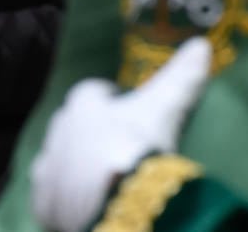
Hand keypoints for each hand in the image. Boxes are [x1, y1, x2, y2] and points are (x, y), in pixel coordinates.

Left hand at [30, 37, 211, 231]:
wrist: (118, 200)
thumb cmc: (138, 144)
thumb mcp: (164, 108)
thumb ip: (181, 77)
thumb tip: (202, 44)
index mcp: (82, 105)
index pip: (91, 92)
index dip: (108, 97)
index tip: (123, 104)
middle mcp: (59, 132)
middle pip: (72, 125)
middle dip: (90, 130)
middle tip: (115, 144)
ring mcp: (49, 169)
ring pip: (59, 160)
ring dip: (75, 164)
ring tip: (101, 176)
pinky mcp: (45, 203)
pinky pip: (51, 197)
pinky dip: (64, 198)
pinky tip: (83, 203)